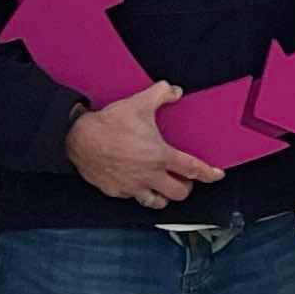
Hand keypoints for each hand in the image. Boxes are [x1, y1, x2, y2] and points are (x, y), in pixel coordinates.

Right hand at [67, 81, 224, 208]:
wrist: (78, 139)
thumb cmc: (109, 124)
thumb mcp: (139, 103)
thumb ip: (161, 94)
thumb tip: (175, 90)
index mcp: (160, 156)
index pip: (193, 169)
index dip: (209, 174)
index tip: (217, 175)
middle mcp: (149, 176)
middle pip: (179, 193)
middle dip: (186, 187)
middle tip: (184, 178)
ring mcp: (133, 187)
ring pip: (158, 203)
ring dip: (164, 196)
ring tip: (164, 185)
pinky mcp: (117, 192)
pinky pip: (134, 199)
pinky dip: (140, 194)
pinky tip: (138, 184)